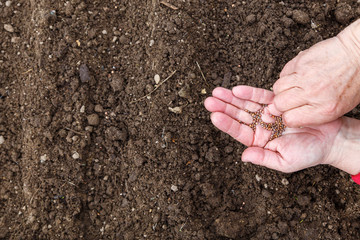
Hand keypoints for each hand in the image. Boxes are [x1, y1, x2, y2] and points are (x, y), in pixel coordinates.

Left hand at [204, 86, 342, 172]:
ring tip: (217, 91)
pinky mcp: (277, 103)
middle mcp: (261, 127)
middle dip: (224, 107)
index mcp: (259, 141)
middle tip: (209, 100)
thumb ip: (263, 157)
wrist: (329, 139)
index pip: (238, 131)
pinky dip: (250, 92)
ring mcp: (268, 114)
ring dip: (232, 97)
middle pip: (238, 116)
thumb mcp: (284, 161)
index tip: (214, 115)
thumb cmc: (308, 153)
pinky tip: (237, 89)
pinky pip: (261, 96)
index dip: (226, 123)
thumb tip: (243, 156)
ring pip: (246, 104)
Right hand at [273, 19, 359, 127]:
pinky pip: (283, 73)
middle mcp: (313, 94)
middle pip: (280, 104)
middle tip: (288, 100)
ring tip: (292, 87)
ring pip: (278, 88)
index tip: (290, 113)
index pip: (290, 119)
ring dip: (282, 89)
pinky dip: (287, 75)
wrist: (358, 55)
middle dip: (281, 104)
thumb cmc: (353, 80)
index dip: (288, 116)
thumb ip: (316, 113)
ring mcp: (305, 77)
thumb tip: (293, 115)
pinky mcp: (301, 62)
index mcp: (324, 109)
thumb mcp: (340, 107)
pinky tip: (296, 75)